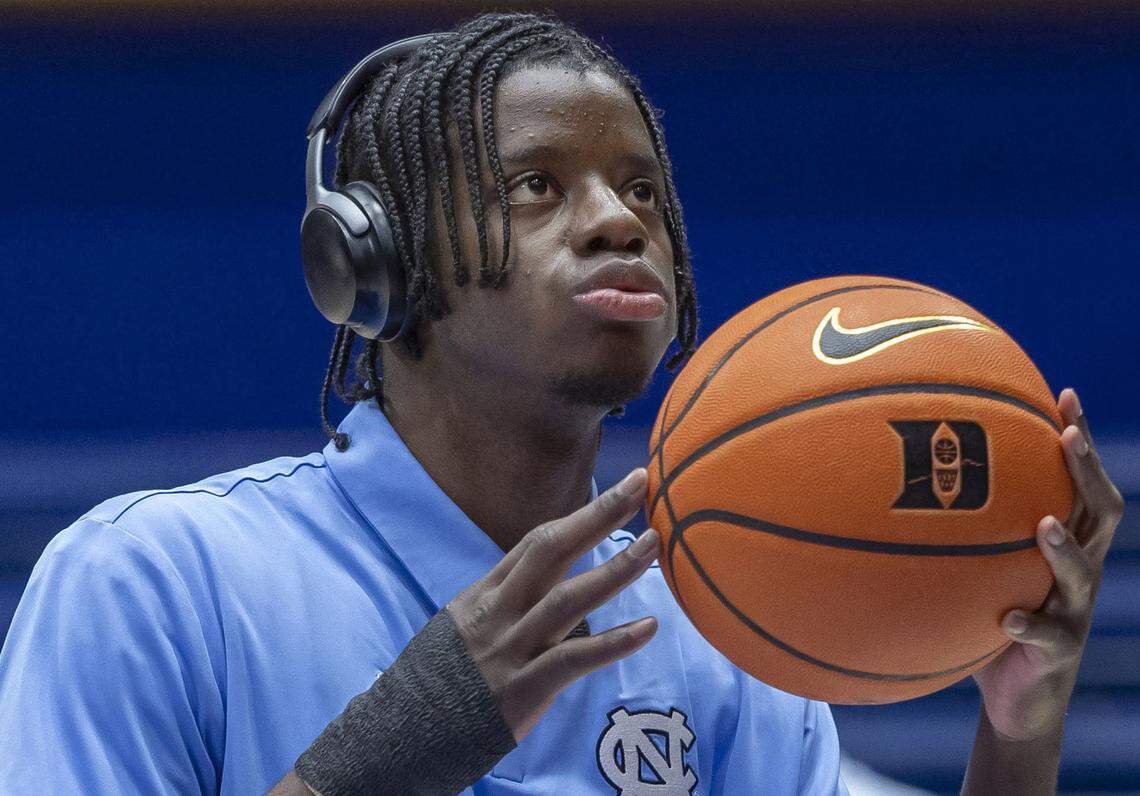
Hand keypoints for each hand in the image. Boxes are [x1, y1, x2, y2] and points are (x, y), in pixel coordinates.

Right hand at [445, 467, 659, 741]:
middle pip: (553, 550)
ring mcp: (511, 647)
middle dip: (598, 514)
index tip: (620, 490)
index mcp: (486, 593)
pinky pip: (574, 659)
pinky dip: (614, 642)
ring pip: (568, 598)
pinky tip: (648, 627)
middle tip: (641, 485)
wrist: (404, 733)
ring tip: (654, 546)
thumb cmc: (441, 679)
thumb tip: (542, 585)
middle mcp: (500, 610)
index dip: (581, 513)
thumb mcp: (462, 625)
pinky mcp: (523, 688)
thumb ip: (503, 603)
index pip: (537, 541)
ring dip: (615, 570)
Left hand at [972, 388, 1124, 740]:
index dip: (1077, 439)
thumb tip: (888, 484)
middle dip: (1086, 471)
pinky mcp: (1059, 652)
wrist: (1015, 700)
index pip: (1077, 482)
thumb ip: (950, 533)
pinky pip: (1046, 636)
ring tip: (1043, 525)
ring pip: (1082, 572)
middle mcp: (1077, 571)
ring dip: (1064, 548)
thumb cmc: (984, 622)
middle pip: (1099, 512)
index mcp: (1061, 543)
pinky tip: (1007, 620)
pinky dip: (1027, 625)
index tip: (1063, 393)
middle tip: (1066, 436)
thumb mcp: (971, 571)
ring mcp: (1073, 611)